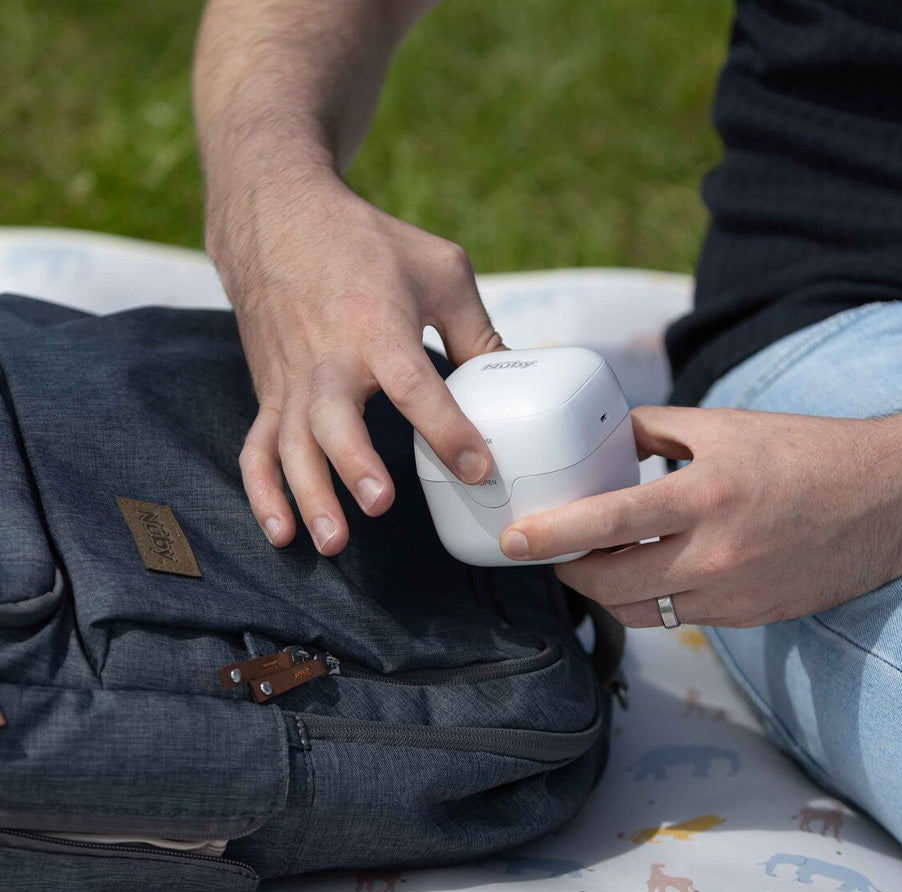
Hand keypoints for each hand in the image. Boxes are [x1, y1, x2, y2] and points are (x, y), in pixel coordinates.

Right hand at [209, 169, 502, 553]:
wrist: (278, 215)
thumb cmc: (368, 243)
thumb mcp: (441, 270)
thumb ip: (479, 332)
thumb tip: (519, 382)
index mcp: (378, 325)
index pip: (414, 384)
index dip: (446, 428)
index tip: (477, 467)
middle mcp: (329, 357)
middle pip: (334, 418)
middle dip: (354, 464)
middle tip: (379, 504)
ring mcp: (292, 380)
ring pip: (290, 445)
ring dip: (307, 494)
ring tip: (332, 543)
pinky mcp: (269, 393)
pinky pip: (256, 448)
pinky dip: (262, 492)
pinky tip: (281, 532)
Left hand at [498, 404, 901, 626]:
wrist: (892, 497)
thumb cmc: (808, 452)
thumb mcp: (726, 426)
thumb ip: (656, 432)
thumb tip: (603, 440)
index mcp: (707, 495)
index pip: (607, 522)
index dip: (552, 535)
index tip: (513, 540)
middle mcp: (716, 555)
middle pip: (611, 586)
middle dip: (570, 573)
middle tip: (552, 552)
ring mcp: (734, 595)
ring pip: (640, 613)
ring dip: (607, 592)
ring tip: (599, 560)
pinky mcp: (749, 618)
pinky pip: (679, 619)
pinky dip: (653, 599)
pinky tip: (653, 571)